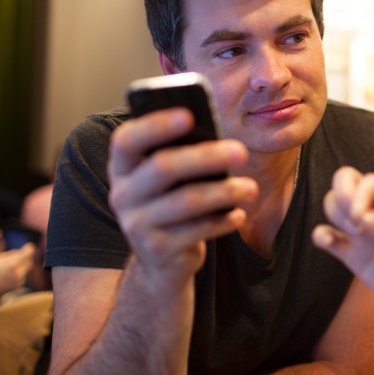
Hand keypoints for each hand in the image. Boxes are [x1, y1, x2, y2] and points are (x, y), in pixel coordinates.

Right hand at [0, 243, 33, 299]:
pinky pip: (23, 276)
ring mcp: (19, 280)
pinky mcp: (19, 285)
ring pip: (26, 269)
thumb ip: (12, 254)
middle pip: (29, 261)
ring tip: (8, 268)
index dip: (30, 249)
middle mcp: (18, 272)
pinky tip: (8, 276)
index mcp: (12, 264)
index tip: (30, 246)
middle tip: (19, 256)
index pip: (27, 254)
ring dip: (21, 266)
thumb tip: (22, 251)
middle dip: (25, 258)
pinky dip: (18, 273)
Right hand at [107, 107, 256, 284]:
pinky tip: (239, 214)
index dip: (154, 125)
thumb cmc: (172, 201)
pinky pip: (197, 231)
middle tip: (241, 152)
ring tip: (251, 188)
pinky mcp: (157, 250)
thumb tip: (216, 137)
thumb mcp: (169, 179)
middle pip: (163, 168)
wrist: (162, 258)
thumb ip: (181, 155)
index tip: (189, 115)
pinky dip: (223, 221)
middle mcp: (122, 194)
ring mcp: (136, 224)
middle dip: (205, 157)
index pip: (127, 140)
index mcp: (122, 167)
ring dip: (224, 192)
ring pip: (186, 201)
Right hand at [312, 167, 373, 328]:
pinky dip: (321, 235)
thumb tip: (362, 221)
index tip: (360, 217)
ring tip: (356, 236)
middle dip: (341, 195)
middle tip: (354, 222)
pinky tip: (327, 241)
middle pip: (345, 183)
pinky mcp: (353, 253)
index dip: (360, 193)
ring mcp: (364, 230)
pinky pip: (328, 236)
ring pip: (334, 206)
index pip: (370, 181)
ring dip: (336, 215)